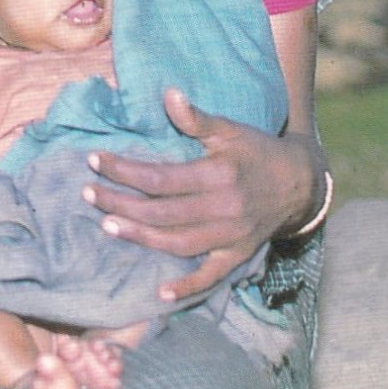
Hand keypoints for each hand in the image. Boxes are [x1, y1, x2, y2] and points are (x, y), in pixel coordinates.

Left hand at [83, 88, 321, 302]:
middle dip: (120, 203)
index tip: (94, 161)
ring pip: (178, 243)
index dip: (124, 170)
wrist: (300, 183)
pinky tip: (161, 294)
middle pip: (162, 212)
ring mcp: (231, 236)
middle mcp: (224, 209)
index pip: (160, 178)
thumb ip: (197, 118)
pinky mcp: (237, 255)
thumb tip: (169, 94)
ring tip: (107, 225)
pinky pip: (211, 277)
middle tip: (87, 194)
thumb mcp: (230, 129)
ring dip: (141, 237)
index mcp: (218, 175)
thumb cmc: (256, 151)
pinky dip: (188, 287)